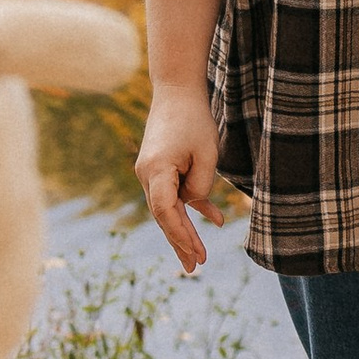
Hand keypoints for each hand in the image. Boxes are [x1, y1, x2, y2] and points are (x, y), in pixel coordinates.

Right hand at [135, 89, 227, 274]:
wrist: (176, 90)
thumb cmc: (193, 119)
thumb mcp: (207, 154)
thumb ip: (201, 186)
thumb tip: (195, 206)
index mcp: (155, 170)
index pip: (164, 211)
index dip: (180, 234)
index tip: (197, 253)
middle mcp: (146, 174)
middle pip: (163, 216)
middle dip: (180, 242)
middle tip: (195, 267)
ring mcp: (149, 172)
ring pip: (167, 209)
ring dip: (183, 230)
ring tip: (197, 257)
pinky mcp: (158, 168)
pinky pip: (172, 195)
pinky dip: (189, 208)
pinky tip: (212, 220)